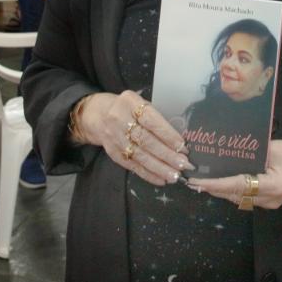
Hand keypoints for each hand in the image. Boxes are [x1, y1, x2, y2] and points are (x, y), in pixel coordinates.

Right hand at [78, 91, 192, 185]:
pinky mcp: (113, 153)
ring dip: (160, 168)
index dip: (167, 134)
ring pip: (140, 156)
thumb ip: (156, 117)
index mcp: (129, 102)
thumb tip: (180, 141)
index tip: (182, 146)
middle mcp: (119, 119)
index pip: (151, 120)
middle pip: (146, 140)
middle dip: (167, 155)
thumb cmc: (128, 108)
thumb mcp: (139, 103)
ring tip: (175, 176)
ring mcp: (114, 138)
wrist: (97, 115)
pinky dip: (148, 174)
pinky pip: (133, 166)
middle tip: (184, 165)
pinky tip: (161, 179)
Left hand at [188, 140, 281, 209]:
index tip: (198, 181)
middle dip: (213, 189)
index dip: (216, 183)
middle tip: (193, 182)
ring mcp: (268, 204)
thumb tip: (230, 150)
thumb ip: (252, 152)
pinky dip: (231, 191)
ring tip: (202, 183)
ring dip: (220, 191)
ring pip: (238, 199)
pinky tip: (220, 185)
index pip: (238, 184)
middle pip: (235, 195)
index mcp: (272, 184)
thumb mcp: (275, 148)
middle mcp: (268, 199)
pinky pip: (245, 198)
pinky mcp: (268, 203)